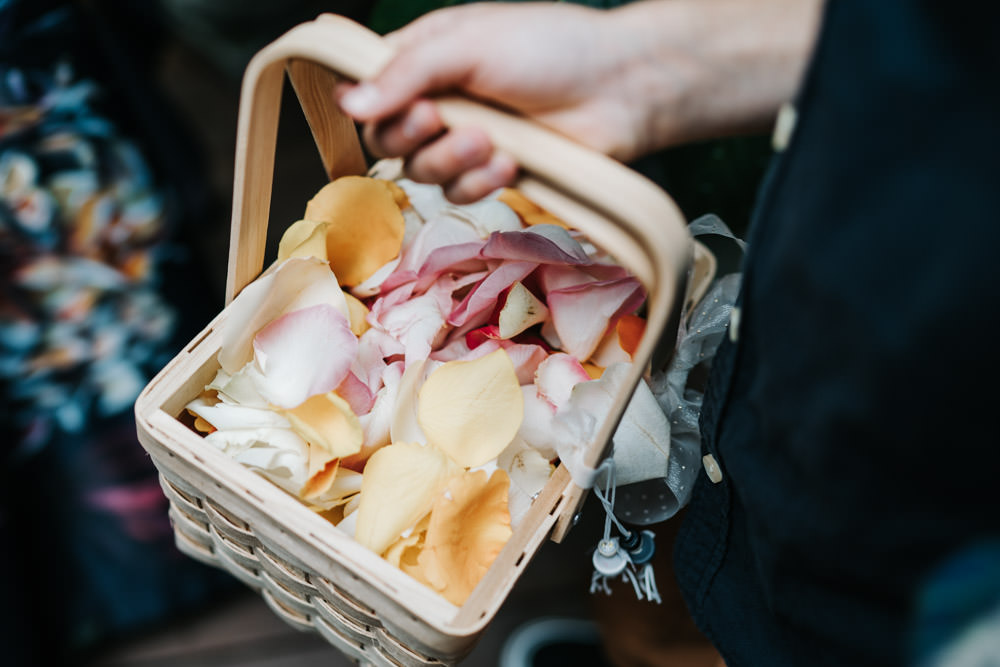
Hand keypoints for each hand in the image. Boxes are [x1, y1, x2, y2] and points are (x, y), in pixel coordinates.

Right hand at [337, 0, 822, 202]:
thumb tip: (349, 102)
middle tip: (444, 118)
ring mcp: (466, 140)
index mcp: (426, 57)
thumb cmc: (551, 47)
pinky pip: (461, 193)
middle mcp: (440, 99)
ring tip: (491, 139)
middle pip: (388, 138)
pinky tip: (512, 162)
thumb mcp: (469, 42)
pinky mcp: (494, 174)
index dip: (373, 103)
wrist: (620, 89)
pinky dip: (482, 181)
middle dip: (413, 134)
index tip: (393, 104)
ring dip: (451, 160)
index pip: (369, 88)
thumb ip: (407, 71)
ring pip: (422, 171)